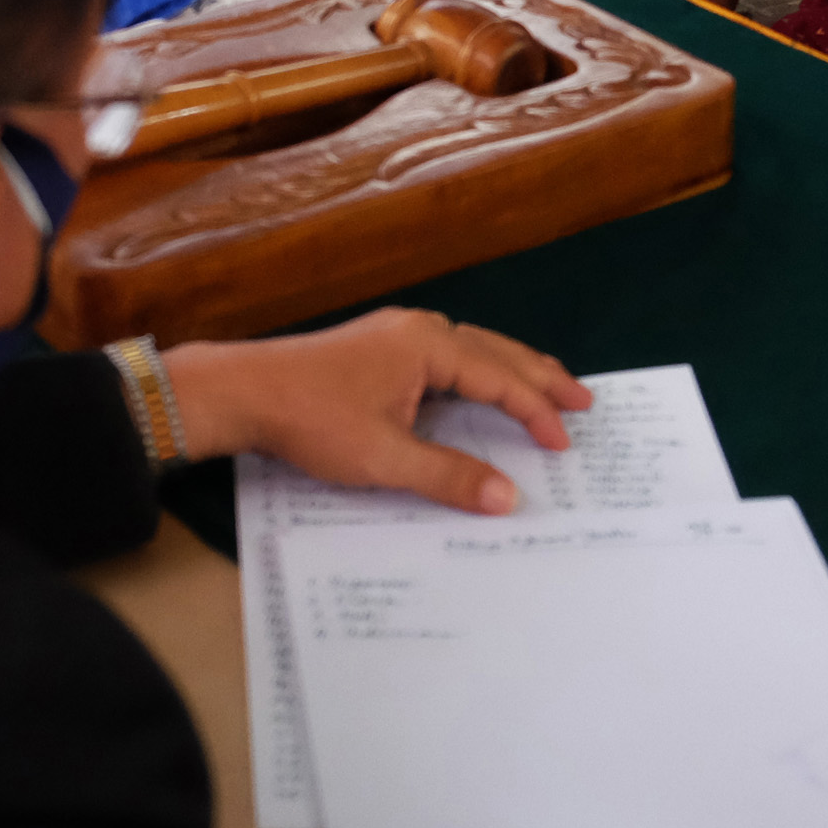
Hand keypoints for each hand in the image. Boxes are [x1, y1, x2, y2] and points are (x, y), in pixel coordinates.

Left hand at [163, 308, 590, 515]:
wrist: (244, 391)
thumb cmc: (313, 420)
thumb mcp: (384, 457)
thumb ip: (448, 476)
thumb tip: (509, 497)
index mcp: (428, 344)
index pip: (499, 378)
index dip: (535, 412)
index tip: (565, 444)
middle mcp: (418, 329)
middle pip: (494, 350)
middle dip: (540, 376)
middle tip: (583, 401)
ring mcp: (396, 336)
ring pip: (472, 349)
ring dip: (511, 370)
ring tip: (548, 390)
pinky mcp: (379, 349)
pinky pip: (448, 355)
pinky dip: (479, 372)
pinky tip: (482, 388)